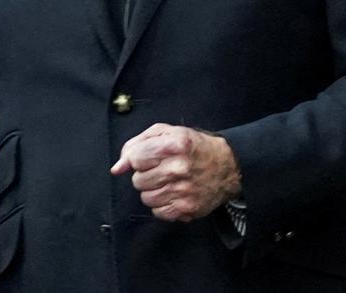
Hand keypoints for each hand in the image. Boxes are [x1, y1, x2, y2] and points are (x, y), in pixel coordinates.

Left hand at [111, 123, 240, 221]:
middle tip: (161, 169)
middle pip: (138, 180)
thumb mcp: (166, 133)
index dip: (139, 159)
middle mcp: (179, 168)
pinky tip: (173, 193)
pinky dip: (162, 204)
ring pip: (146, 198)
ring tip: (167, 181)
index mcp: (173, 145)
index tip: (149, 158)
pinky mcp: (188, 209)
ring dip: (152, 190)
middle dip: (145, 175)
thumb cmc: (193, 146)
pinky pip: (158, 212)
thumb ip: (136, 145)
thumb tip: (117, 168)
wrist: (228, 165)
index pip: (135, 158)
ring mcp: (184, 191)